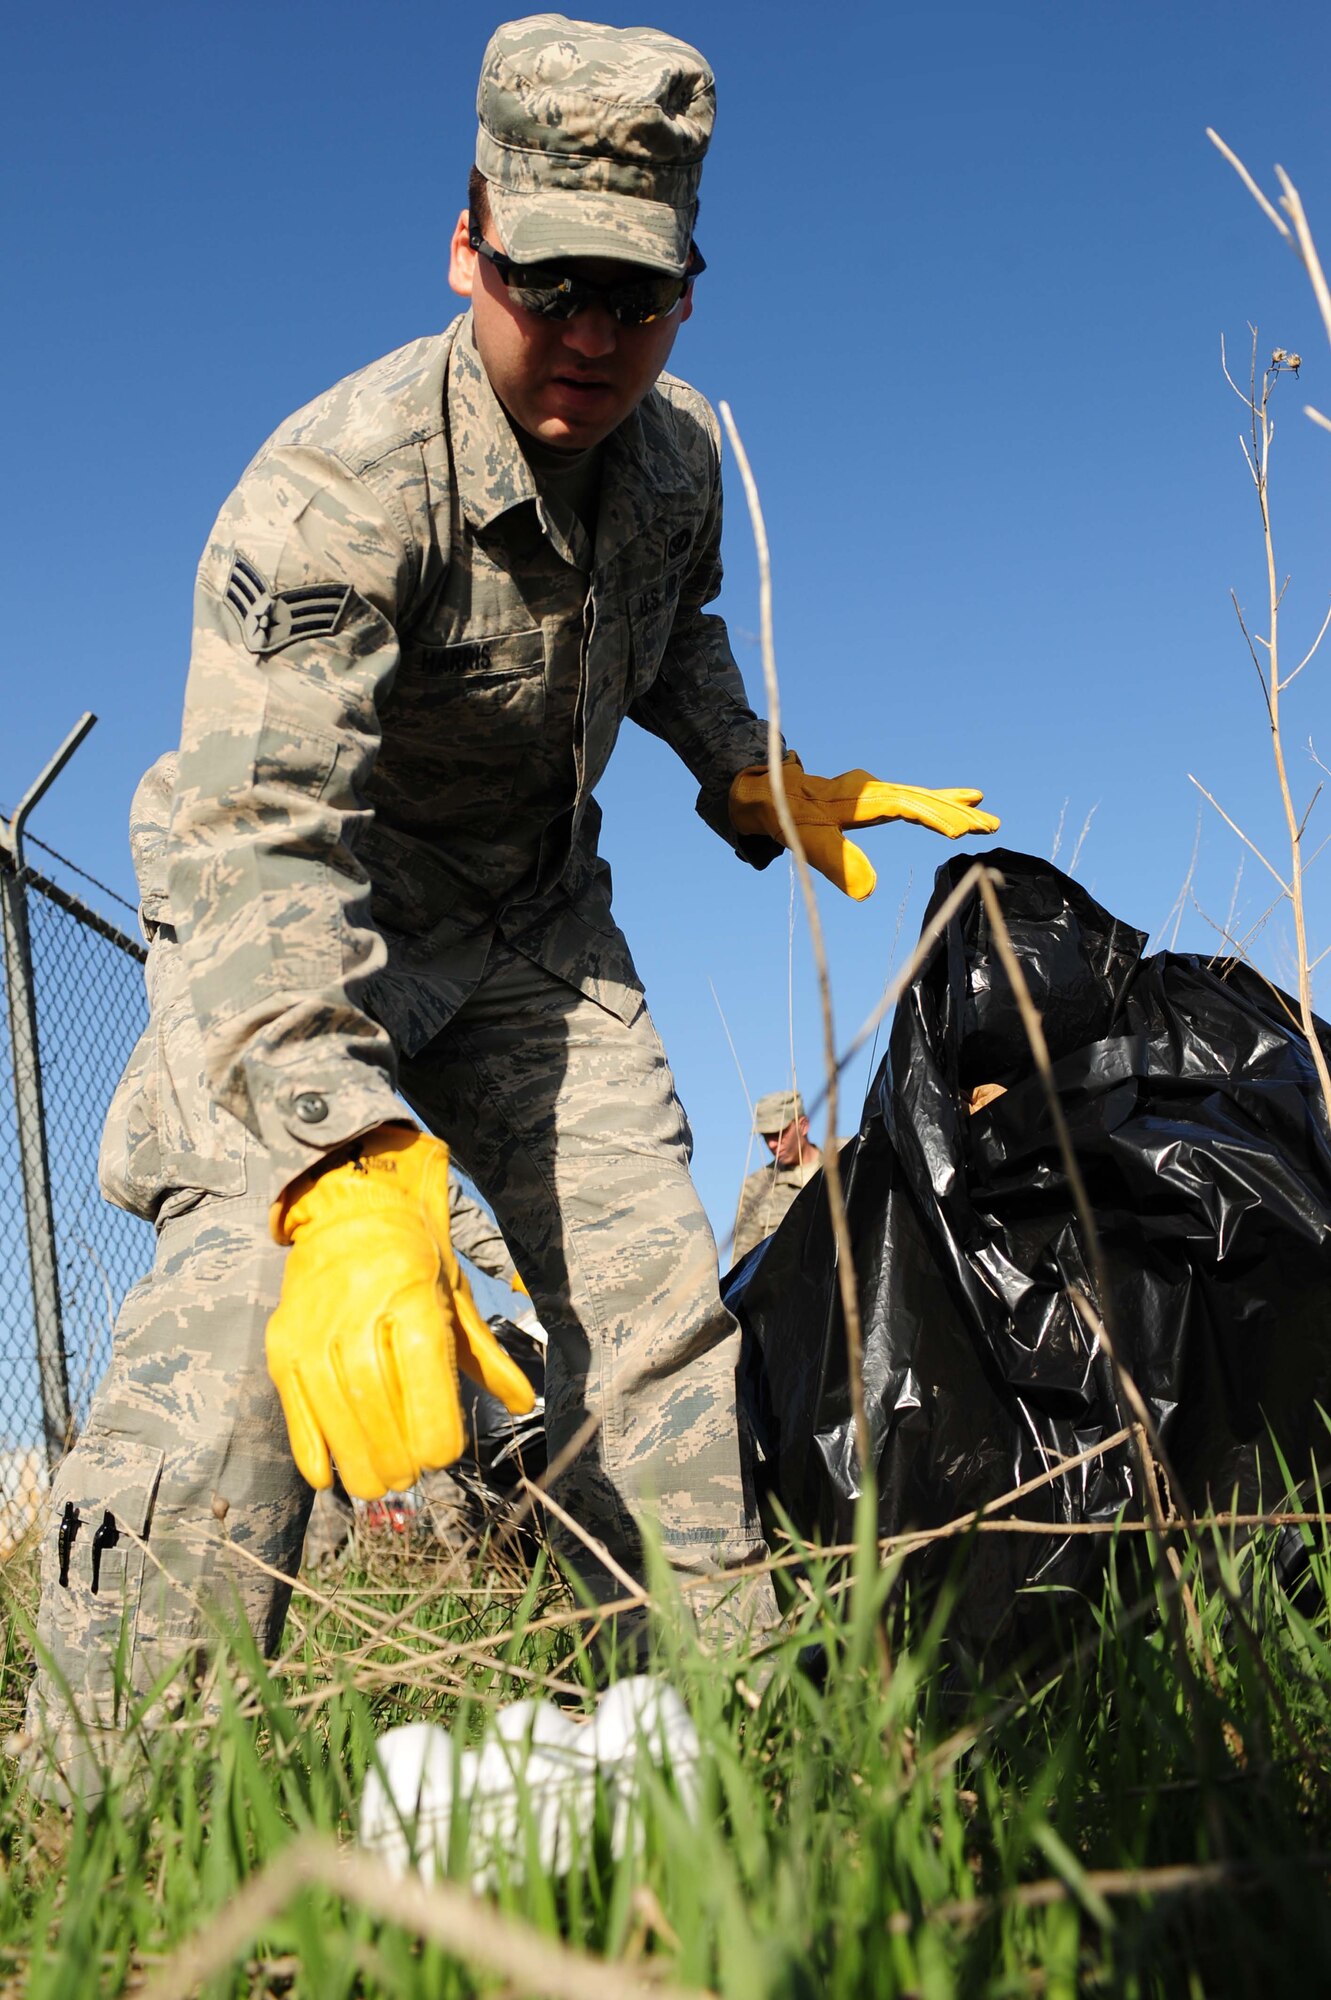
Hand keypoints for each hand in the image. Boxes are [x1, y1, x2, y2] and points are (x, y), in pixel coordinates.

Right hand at [266, 1124, 535, 1496]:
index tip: (442, 1456)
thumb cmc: (415, 1259)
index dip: (431, 1422)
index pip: (420, 1367)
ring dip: (355, 1456)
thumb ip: (485, 1355)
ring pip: (332, 1405)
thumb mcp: (457, 1296)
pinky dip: (308, 1445)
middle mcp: (358, 1309)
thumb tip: (524, 1404)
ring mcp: (314, 1326)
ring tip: (376, 1485)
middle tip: (408, 1478)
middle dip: (393, 1450)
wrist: (351, 1209)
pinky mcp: (282, 1341)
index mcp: (411, 1294)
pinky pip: (293, 1402)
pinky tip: (325, 1476)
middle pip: (373, 1395)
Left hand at [729, 753, 999, 899]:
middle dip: (956, 813)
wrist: (765, 791)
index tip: (961, 831)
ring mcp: (876, 791)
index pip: (906, 806)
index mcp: (862, 798)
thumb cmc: (785, 816)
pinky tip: (962, 801)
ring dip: (954, 809)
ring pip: (923, 798)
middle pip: (923, 799)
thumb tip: (867, 893)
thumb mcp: (807, 842)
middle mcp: (874, 789)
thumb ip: (836, 863)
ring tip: (988, 818)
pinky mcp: (875, 798)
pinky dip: (938, 802)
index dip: (934, 817)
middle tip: (992, 825)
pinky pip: (914, 799)